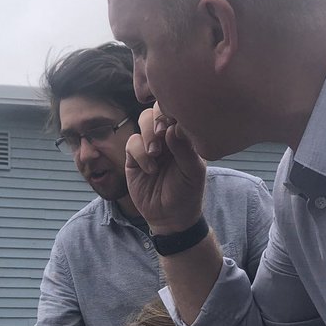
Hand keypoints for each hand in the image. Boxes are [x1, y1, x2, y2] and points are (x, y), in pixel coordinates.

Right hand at [125, 103, 206, 234]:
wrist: (170, 216)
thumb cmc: (187, 192)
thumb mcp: (193, 172)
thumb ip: (185, 149)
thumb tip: (171, 128)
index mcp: (184, 134)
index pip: (178, 109)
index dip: (174, 110)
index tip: (175, 123)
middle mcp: (167, 136)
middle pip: (157, 108)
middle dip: (158, 118)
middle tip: (161, 133)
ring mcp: (150, 144)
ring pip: (143, 120)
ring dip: (148, 134)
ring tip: (156, 153)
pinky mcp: (134, 157)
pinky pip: (132, 143)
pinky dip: (140, 154)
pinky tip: (150, 169)